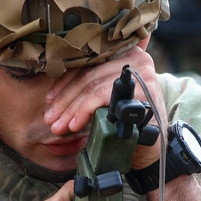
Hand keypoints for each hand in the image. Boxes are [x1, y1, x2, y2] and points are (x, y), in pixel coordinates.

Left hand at [41, 43, 167, 173]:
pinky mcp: (142, 88)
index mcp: (124, 53)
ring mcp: (140, 71)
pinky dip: (84, 111)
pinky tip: (74, 125)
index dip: (64, 82)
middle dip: (64, 99)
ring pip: (92, 86)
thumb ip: (89, 87)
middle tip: (50, 118)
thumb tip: (53, 93)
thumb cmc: (125, 123)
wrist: (151, 148)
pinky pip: (103, 96)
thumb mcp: (105, 101)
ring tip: (59, 126)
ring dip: (71, 108)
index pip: (87, 63)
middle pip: (88, 74)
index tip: (49, 100)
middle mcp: (134, 56)